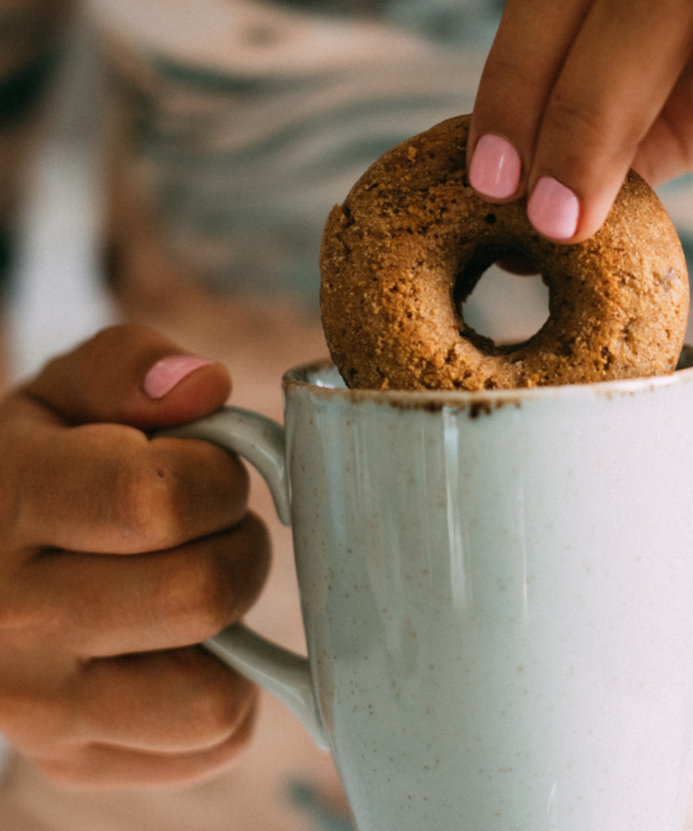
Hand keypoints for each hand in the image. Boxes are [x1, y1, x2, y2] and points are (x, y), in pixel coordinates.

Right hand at [0, 325, 270, 786]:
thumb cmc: (40, 465)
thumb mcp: (64, 392)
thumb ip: (129, 365)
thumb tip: (205, 385)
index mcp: (12, 504)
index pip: (161, 499)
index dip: (218, 474)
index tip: (207, 465)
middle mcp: (10, 621)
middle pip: (200, 593)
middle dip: (236, 542)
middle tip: (208, 524)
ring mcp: (39, 710)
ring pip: (212, 694)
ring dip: (232, 625)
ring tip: (196, 580)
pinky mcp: (75, 761)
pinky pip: (208, 741)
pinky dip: (223, 688)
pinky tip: (182, 641)